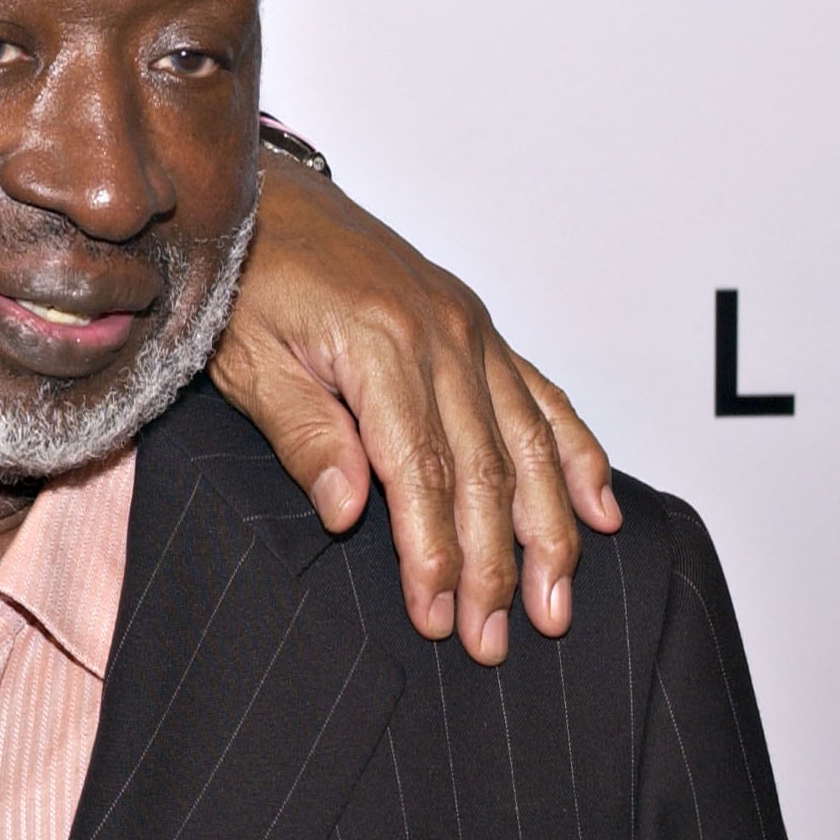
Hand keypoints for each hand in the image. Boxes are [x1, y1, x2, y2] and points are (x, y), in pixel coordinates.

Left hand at [210, 151, 621, 664]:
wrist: (258, 199)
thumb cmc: (240, 280)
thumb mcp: (246, 361)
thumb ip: (304, 434)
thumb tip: (352, 512)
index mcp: (381, 345)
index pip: (421, 474)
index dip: (435, 554)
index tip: (437, 616)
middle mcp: (442, 334)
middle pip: (485, 471)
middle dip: (495, 565)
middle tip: (493, 640)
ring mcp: (468, 329)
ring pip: (529, 444)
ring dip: (549, 531)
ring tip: (554, 605)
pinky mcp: (474, 326)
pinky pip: (541, 397)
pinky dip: (576, 455)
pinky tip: (599, 511)